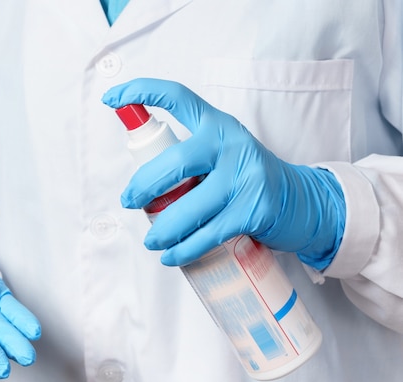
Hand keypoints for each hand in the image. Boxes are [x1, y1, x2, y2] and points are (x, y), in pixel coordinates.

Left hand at [102, 78, 345, 269]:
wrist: (303, 201)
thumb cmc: (248, 177)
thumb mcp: (223, 153)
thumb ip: (191, 157)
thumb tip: (142, 180)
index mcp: (217, 125)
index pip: (178, 98)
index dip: (143, 92)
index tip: (112, 97)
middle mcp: (231, 144)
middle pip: (173, 163)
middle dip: (142, 186)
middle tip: (129, 201)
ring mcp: (244, 178)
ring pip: (187, 208)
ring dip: (161, 229)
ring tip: (151, 240)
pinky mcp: (252, 210)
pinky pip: (206, 235)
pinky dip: (183, 250)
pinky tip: (171, 256)